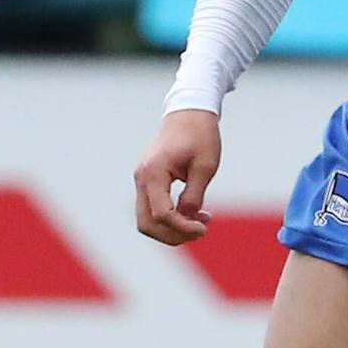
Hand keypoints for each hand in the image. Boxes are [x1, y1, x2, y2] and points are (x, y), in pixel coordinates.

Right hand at [134, 109, 220, 244]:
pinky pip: (152, 208)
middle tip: (201, 231)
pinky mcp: (148, 180)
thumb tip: (187, 219)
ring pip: (146, 219)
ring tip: (200, 222)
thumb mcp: (205, 167)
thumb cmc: (200, 135)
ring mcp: (142, 180)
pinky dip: (169, 218)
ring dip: (171, 228)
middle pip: (146, 224)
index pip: (161, 214)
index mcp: (153, 173)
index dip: (183, 228)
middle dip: (173, 235)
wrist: (189, 112)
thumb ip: (194, 196)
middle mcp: (142, 178)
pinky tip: (192, 213)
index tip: (204, 228)